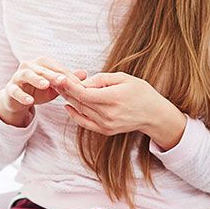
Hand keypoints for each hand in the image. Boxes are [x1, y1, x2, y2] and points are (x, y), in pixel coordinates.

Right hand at [0, 56, 86, 126]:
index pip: (56, 68)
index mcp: (41, 63)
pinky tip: (30, 101)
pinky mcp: (10, 88)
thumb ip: (68, 80)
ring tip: (46, 85)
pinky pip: (15, 91)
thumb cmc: (38, 90)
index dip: (67, 75)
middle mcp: (29, 66)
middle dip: (53, 75)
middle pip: (42, 69)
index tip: (78, 85)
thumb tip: (85, 74)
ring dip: (36, 79)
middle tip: (64, 81)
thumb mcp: (55, 87)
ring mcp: (18, 76)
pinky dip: (22, 96)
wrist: (17, 100)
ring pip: (27, 75)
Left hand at [59, 72, 186, 146]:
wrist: (154, 115)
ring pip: (81, 111)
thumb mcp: (124, 78)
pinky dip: (75, 115)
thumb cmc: (141, 93)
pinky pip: (86, 123)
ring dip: (69, 100)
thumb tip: (84, 82)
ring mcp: (106, 125)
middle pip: (80, 102)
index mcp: (113, 99)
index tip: (61, 77)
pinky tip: (68, 106)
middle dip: (66, 91)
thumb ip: (102, 79)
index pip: (85, 93)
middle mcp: (108, 114)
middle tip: (55, 81)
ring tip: (60, 90)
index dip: (70, 85)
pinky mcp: (106, 131)